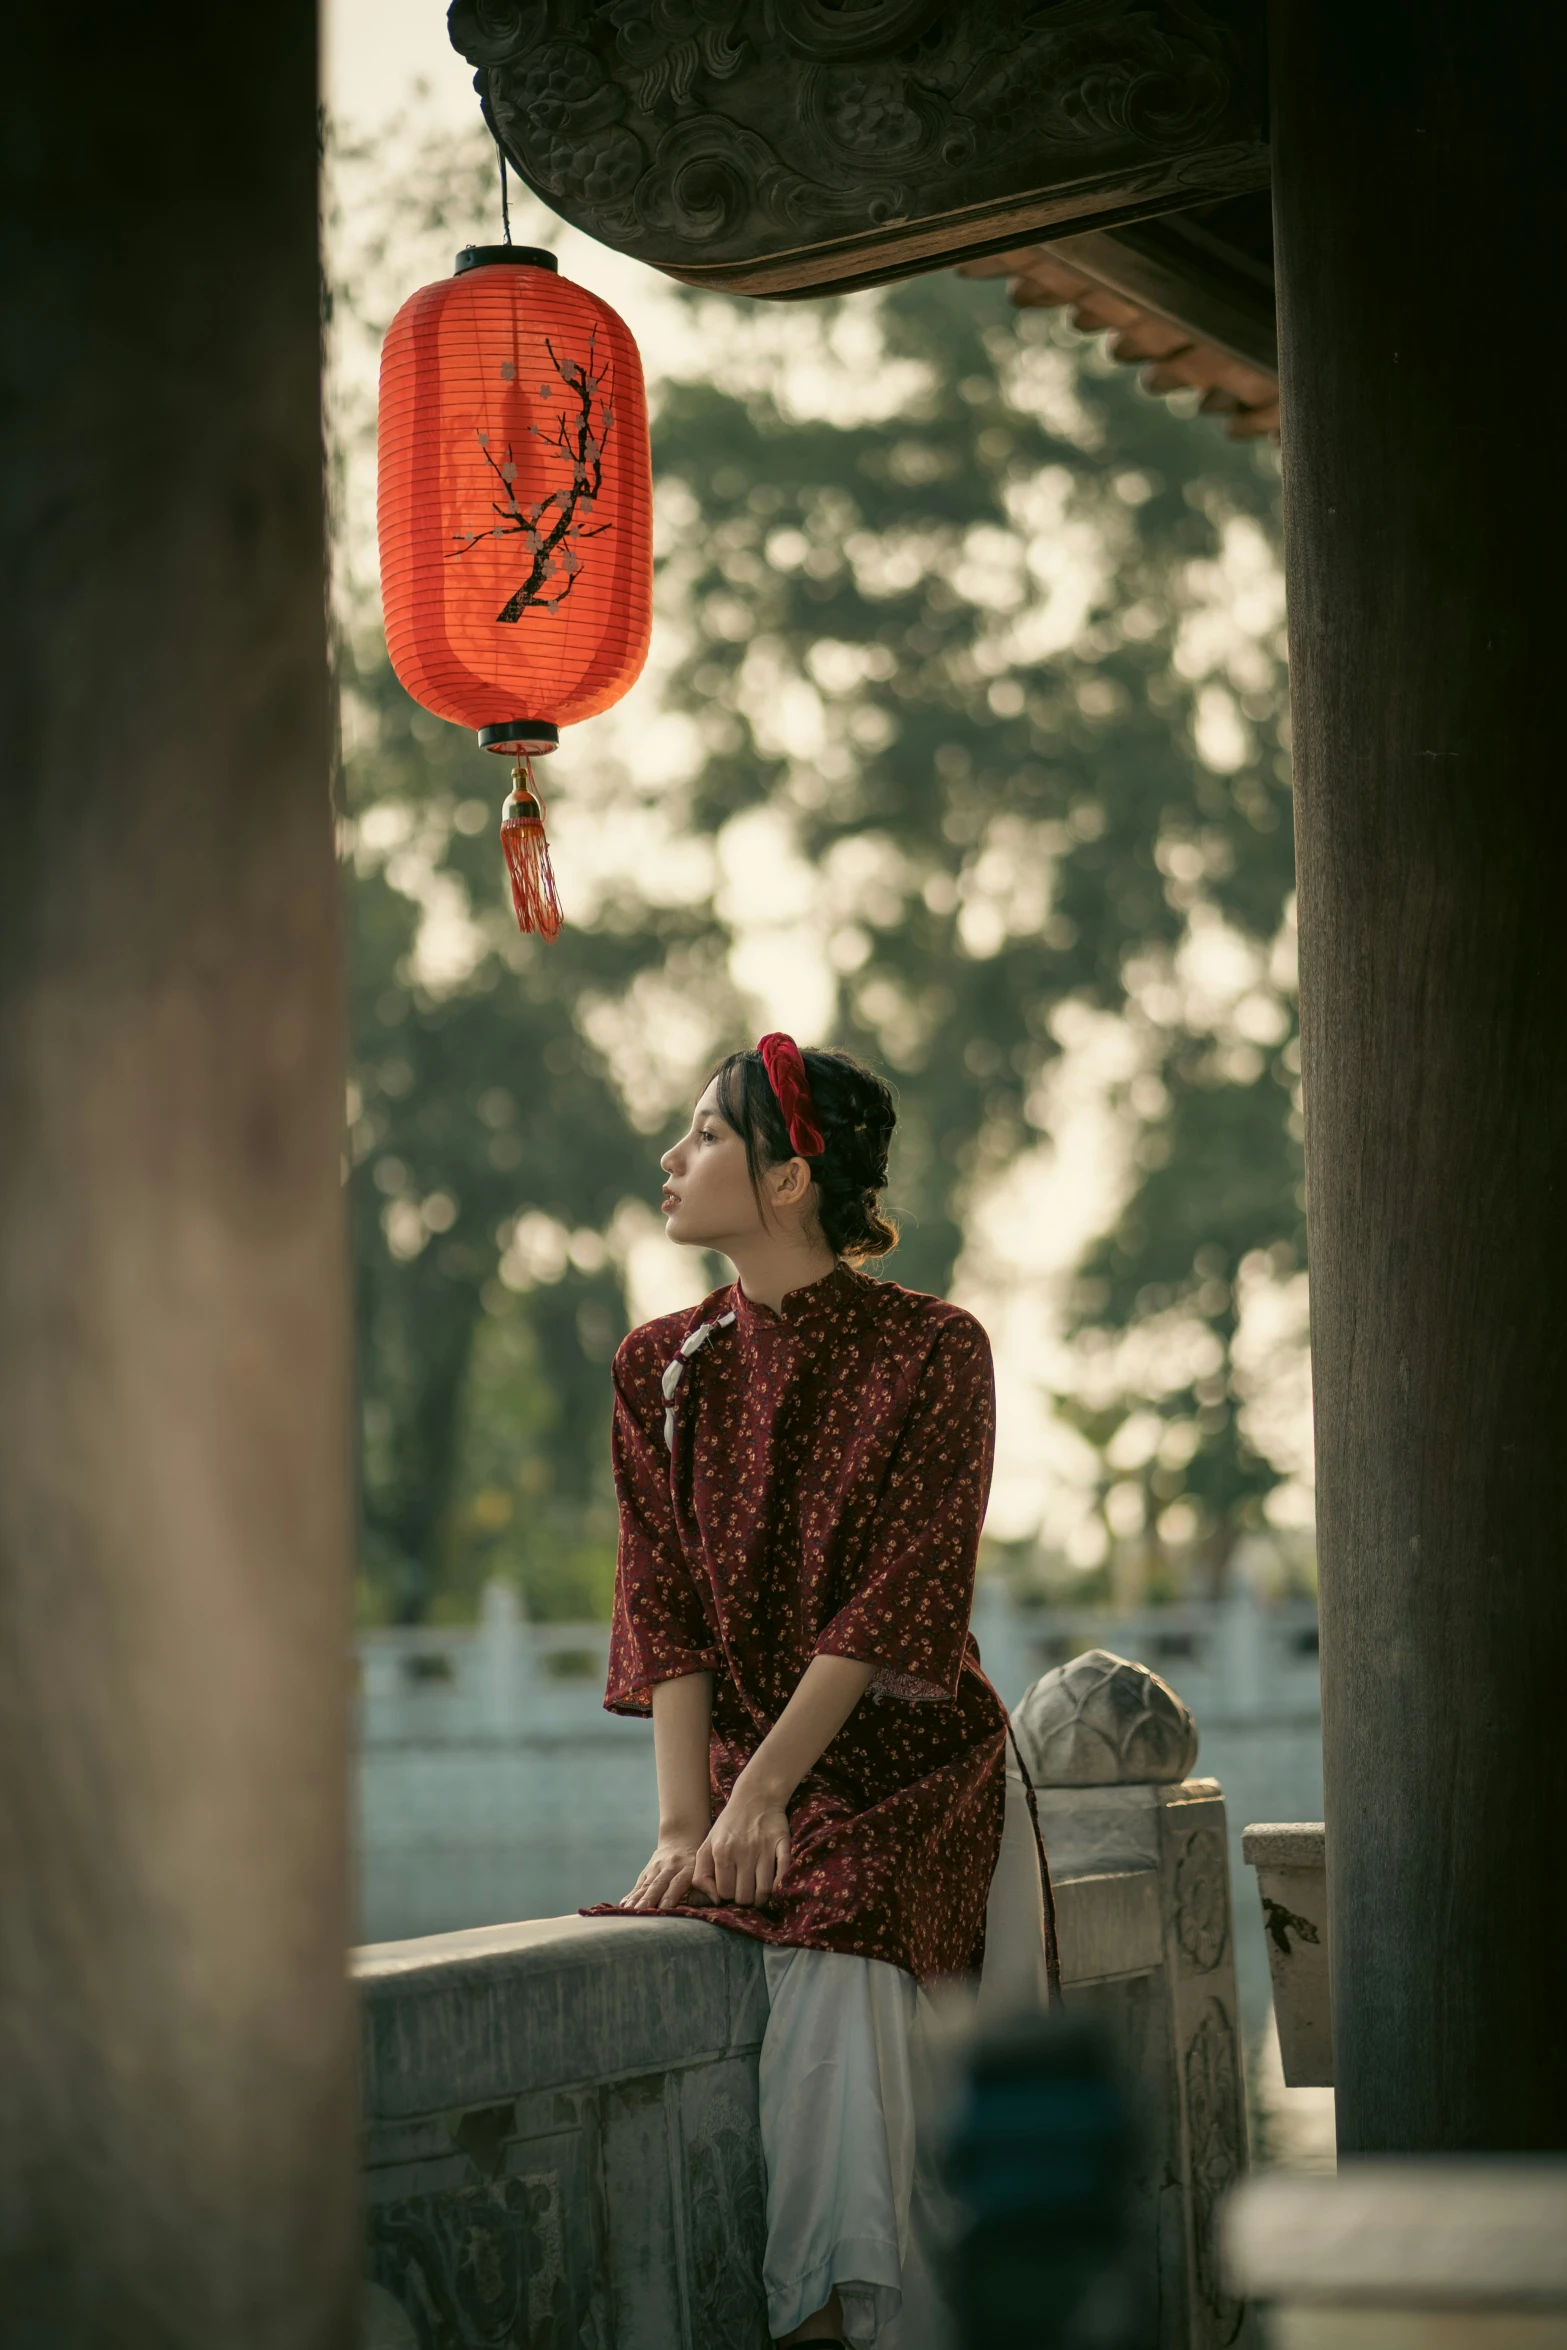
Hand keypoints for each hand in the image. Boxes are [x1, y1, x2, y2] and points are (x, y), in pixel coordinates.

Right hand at [621, 1832, 713, 1912]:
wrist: (682, 1836)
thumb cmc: (698, 1859)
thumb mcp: (706, 1866)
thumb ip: (709, 1883)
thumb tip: (717, 1900)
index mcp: (686, 1867)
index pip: (678, 1882)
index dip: (671, 1895)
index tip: (664, 1908)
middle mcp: (670, 1866)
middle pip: (658, 1884)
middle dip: (650, 1899)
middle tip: (641, 1911)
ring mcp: (656, 1867)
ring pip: (646, 1884)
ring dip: (638, 1898)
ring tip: (629, 1910)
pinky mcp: (648, 1870)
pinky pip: (639, 1883)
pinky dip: (632, 1894)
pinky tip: (624, 1904)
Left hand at [693, 1776, 790, 1906]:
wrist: (755, 1797)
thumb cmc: (729, 1826)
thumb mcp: (706, 1845)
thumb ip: (701, 1874)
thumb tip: (714, 1900)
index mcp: (721, 1852)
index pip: (724, 1893)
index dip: (728, 1895)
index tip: (731, 1887)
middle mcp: (742, 1850)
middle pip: (744, 1896)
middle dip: (744, 1898)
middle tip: (745, 1889)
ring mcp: (764, 1847)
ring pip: (764, 1890)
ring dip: (761, 1897)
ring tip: (758, 1891)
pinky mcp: (782, 1843)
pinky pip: (783, 1873)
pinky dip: (780, 1885)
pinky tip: (774, 1886)